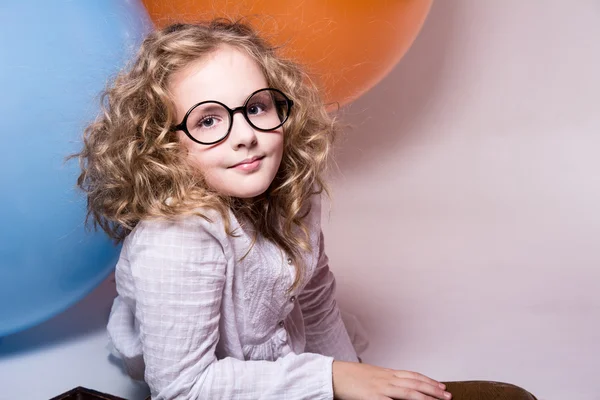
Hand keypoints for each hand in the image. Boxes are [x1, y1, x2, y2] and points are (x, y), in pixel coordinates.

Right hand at [332, 361, 450, 399]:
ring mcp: (380, 388)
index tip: (441, 385)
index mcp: (387, 373)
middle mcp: (387, 378)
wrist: (333, 374)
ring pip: (408, 392)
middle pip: (415, 383)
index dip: (428, 381)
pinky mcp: (373, 397)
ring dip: (425, 397)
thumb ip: (384, 379)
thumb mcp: (371, 375)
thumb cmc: (349, 376)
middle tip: (447, 395)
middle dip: (433, 390)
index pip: (413, 375)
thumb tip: (396, 383)